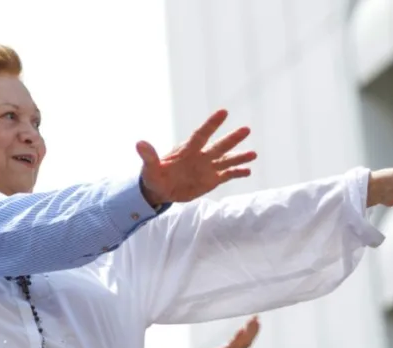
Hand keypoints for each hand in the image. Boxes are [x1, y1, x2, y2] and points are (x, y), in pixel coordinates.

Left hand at [137, 110, 254, 205]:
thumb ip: (148, 156)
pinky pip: (227, 175)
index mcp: (187, 151)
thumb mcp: (149, 168)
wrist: (161, 190)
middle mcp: (200, 156)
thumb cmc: (154, 176)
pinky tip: (248, 171)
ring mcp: (207, 168)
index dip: (211, 124)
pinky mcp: (211, 180)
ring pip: (226, 160)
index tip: (223, 112)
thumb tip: (139, 143)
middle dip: (232, 139)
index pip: (201, 135)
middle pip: (218, 146)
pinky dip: (237, 173)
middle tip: (246, 129)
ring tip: (253, 154)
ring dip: (239, 157)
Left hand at [177, 316, 258, 347]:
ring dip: (248, 332)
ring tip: (255, 321)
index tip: (255, 320)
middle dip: (252, 330)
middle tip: (257, 317)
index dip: (249, 333)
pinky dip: (236, 339)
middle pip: (244, 343)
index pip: (241, 343)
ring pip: (240, 345)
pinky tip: (241, 330)